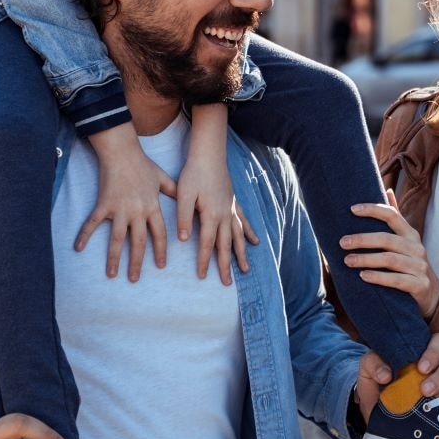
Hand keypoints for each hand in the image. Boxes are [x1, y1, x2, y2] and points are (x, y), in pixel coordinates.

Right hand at [75, 131, 175, 280]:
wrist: (122, 152)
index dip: (160, 251)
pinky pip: (93, 223)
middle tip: (134, 279)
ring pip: (117, 239)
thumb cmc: (143, 164)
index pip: (159, 234)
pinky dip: (85, 235)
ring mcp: (119, 209)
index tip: (161, 266)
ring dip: (114, 258)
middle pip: (138, 242)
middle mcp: (137, 212)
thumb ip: (173, 191)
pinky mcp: (103, 205)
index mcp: (152, 207)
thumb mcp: (163, 178)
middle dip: (136, 262)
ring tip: (112, 274)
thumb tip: (186, 201)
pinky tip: (78, 248)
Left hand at [175, 152, 258, 285]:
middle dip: (226, 265)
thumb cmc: (194, 173)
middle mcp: (224, 215)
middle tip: (226, 283)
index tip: (202, 276)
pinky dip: (249, 233)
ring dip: (241, 254)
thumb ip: (183, 217)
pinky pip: (244, 221)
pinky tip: (255, 242)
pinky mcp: (234, 202)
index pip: (206, 243)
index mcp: (211, 215)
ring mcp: (232, 209)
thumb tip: (184, 240)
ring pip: (238, 237)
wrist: (210, 155)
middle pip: (226, 245)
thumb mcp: (184, 194)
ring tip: (245, 270)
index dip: (203, 260)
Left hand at [342, 190, 438, 316]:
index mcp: (410, 234)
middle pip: (387, 239)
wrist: (433, 294)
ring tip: (347, 260)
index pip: (392, 215)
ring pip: (390, 259)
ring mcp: (419, 266)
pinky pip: (396, 280)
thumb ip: (396, 217)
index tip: (352, 209)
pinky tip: (362, 276)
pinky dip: (378, 277)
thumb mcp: (406, 240)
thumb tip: (387, 189)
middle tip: (342, 242)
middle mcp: (416, 248)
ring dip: (366, 259)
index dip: (373, 210)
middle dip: (362, 239)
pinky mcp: (419, 285)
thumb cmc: (411, 263)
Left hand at [353, 331, 438, 421]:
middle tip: (426, 387)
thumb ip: (370, 365)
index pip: (437, 341)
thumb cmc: (377, 393)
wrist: (379, 423)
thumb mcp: (367, 378)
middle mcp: (438, 366)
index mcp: (419, 353)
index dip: (434, 351)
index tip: (421, 368)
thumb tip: (385, 373)